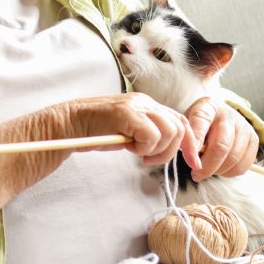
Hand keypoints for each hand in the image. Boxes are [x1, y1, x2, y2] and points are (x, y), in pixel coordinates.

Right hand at [65, 93, 199, 166]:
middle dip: (170, 151)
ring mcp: (136, 106)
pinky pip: (152, 135)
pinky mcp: (127, 114)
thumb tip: (169, 148)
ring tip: (137, 152)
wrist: (69, 123)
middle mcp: (145, 101)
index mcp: (147, 104)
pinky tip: (129, 148)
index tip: (193, 162)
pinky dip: (144, 148)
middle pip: (179, 127)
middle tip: (148, 160)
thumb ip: (147, 134)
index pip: (180, 120)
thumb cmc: (95, 131)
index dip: (189, 143)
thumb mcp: (128, 132)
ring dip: (156, 150)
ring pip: (169, 131)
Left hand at [184, 97, 258, 180]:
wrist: (220, 115)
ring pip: (233, 158)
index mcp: (208, 107)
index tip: (191, 161)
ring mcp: (244, 126)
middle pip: (221, 146)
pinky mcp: (254, 139)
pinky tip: (220, 168)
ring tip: (207, 170)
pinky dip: (229, 173)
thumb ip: (186, 138)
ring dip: (217, 171)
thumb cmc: (199, 124)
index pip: (201, 122)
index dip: (196, 142)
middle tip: (196, 174)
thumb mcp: (188, 124)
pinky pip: (242, 165)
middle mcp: (228, 115)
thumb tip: (191, 159)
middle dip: (207, 166)